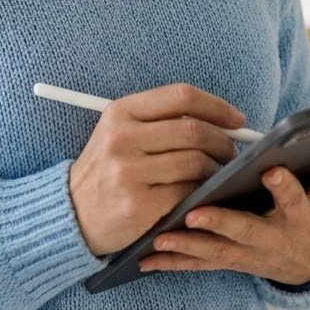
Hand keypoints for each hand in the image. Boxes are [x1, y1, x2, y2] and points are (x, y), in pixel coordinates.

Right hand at [68, 83, 245, 255]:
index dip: (216, 105)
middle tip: (233, 152)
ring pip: (195, 162)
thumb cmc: (108, 168)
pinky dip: (204, 193)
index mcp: (121, 111)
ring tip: (221, 175)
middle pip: (193, 130)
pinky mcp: (138, 205)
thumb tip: (220, 120)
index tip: (237, 119)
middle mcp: (122, 138)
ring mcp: (129, 172)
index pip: (181, 96)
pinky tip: (205, 195)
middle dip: (224, 141)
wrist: (72, 214)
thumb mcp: (121, 131)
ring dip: (218, 170)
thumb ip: (162, 120)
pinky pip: (187, 193)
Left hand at [138, 140, 309, 285]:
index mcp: (298, 218)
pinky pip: (200, 264)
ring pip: (216, 252)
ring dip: (187, 246)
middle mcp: (271, 239)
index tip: (271, 170)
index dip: (284, 186)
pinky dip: (174, 262)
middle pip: (246, 232)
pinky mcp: (230, 261)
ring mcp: (248, 254)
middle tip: (196, 212)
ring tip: (159, 238)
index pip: (294, 200)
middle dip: (221, 223)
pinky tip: (147, 258)